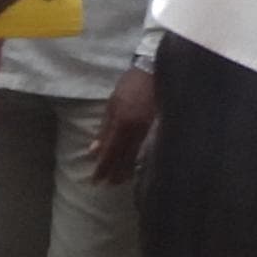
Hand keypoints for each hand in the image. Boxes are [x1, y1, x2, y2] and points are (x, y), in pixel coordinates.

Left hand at [91, 67, 158, 183]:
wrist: (156, 71)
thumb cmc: (130, 86)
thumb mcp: (112, 105)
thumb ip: (104, 129)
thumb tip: (94, 151)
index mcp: (122, 122)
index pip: (110, 152)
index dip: (103, 168)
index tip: (96, 180)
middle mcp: (137, 129)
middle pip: (124, 158)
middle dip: (115, 172)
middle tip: (108, 185)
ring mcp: (152, 129)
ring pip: (138, 155)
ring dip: (128, 169)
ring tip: (120, 180)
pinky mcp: (162, 127)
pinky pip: (149, 148)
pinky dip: (140, 159)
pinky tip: (137, 166)